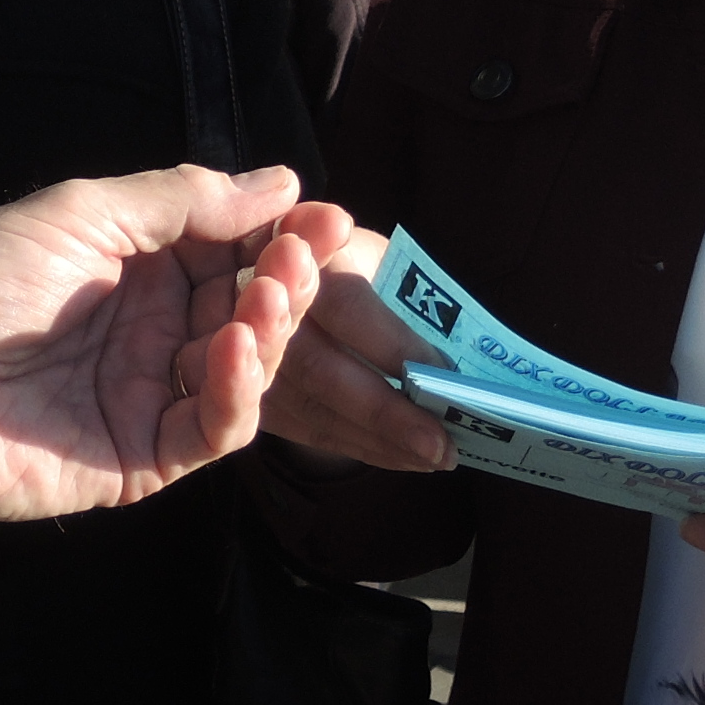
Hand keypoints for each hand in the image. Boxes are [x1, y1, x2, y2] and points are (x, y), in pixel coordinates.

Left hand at [0, 166, 345, 520]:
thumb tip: (280, 179)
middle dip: (288, 279)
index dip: (284, 233)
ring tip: (270, 294)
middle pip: (252, 308)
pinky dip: (237, 390)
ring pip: (246, 368)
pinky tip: (237, 347)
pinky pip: (211, 428)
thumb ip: (184, 200)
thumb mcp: (82, 213)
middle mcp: (154, 330)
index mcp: (140, 266)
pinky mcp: (141, 458)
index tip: (329, 216)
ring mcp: (150, 396)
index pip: (236, 248)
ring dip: (271, 328)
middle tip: (306, 253)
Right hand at [253, 224, 454, 476]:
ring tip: (432, 457)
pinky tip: (400, 456)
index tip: (443, 374)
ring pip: (309, 408)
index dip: (394, 345)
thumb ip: (407, 297)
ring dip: (376, 440)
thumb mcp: (379, 259)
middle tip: (439, 445)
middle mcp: (259, 299)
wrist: (285, 267)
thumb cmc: (354, 265)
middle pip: (320, 368)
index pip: (347, 304)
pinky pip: (301, 429)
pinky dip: (355, 446)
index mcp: (303, 248)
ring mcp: (243, 350)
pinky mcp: (244, 389)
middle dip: (384, 412)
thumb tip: (460, 363)